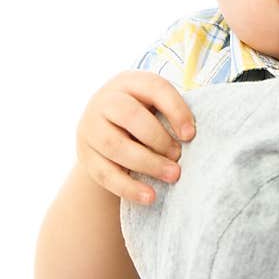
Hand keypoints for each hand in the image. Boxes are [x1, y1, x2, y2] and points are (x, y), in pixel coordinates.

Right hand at [76, 70, 195, 204]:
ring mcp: (90, 128)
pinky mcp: (85, 156)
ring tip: (172, 176)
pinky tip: (150, 197)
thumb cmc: (143, 117)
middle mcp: (105, 101)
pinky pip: (105, 174)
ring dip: (148, 163)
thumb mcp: (154, 105)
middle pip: (130, 116)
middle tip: (179, 156)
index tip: (190, 134)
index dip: (175, 110)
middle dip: (159, 139)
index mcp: (129, 82)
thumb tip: (192, 134)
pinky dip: (129, 188)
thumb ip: (170, 112)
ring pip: (115, 146)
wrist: (105, 132)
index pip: (154, 87)